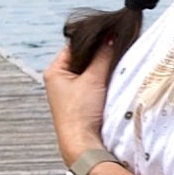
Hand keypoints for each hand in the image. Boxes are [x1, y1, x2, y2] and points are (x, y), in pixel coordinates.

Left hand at [43, 44, 114, 161]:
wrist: (82, 144)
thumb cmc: (81, 112)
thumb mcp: (93, 79)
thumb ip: (103, 56)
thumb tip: (111, 36)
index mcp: (54, 71)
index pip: (75, 46)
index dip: (93, 38)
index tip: (111, 31)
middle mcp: (59, 80)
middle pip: (83, 58)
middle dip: (99, 52)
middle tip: (118, 42)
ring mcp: (70, 91)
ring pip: (89, 71)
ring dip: (103, 66)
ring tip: (119, 57)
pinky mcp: (81, 102)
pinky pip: (93, 83)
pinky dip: (103, 78)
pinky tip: (115, 75)